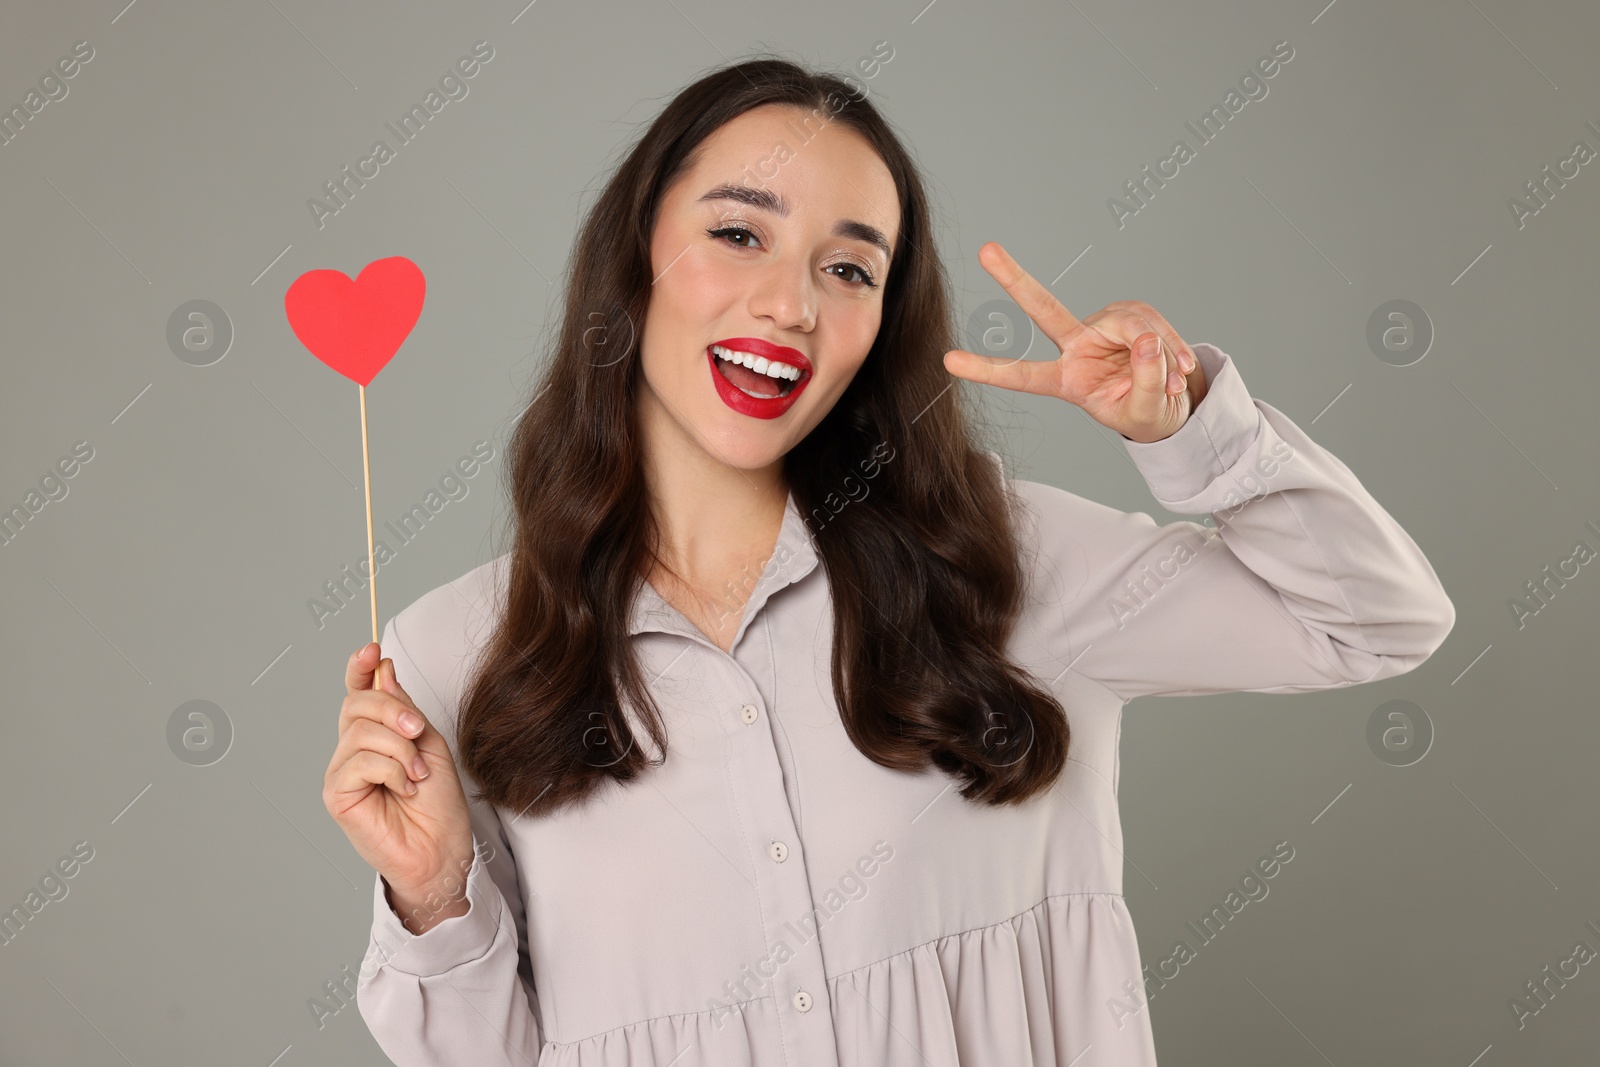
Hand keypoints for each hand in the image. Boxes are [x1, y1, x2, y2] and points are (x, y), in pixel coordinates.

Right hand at [323, 643, 473, 911]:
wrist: (443, 849)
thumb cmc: (438, 803)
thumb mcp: (429, 743)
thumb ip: (404, 709)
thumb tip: (384, 671)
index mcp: (377, 734)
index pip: (358, 692)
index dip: (360, 668)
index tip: (373, 649)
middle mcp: (354, 749)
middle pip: (356, 704)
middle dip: (391, 709)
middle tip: (416, 730)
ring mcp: (343, 771)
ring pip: (362, 732)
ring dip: (400, 749)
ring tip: (416, 774)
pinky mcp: (337, 794)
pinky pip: (360, 761)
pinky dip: (392, 770)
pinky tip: (404, 789)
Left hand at [943, 242, 1206, 443]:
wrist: (1171, 402)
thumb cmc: (1144, 412)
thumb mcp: (1145, 411)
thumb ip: (1147, 380)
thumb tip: (1147, 341)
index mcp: (1066, 380)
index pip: (1022, 375)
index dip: (988, 370)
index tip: (949, 361)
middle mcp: (1077, 346)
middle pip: (1044, 309)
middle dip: (1013, 279)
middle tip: (985, 250)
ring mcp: (1102, 326)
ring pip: (1131, 324)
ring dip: (1161, 354)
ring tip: (1174, 381)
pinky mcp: (1130, 313)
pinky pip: (1153, 324)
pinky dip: (1173, 347)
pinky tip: (1180, 367)